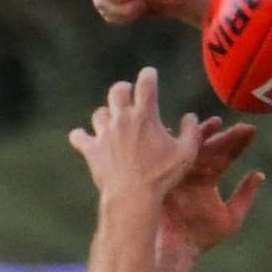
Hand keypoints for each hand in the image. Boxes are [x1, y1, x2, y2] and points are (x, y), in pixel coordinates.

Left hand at [70, 70, 204, 208]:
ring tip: (111, 121)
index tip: (150, 73)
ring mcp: (104, 134)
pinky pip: (78, 137)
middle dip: (123, 89)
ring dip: (106, 114)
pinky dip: (80, 136)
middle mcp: (122, 119)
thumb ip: (192, 131)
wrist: (133, 198)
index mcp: (145, 116)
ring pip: (99, 113)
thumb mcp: (187, 154)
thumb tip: (190, 116)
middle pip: (117, 91)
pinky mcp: (91, 150)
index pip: (146, 84)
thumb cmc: (162, 177)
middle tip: (127, 92)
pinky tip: (81, 136)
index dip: (148, 75)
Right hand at [160, 117, 262, 255]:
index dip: (238, 143)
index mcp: (207, 179)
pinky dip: (174, 144)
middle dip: (223, 136)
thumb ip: (245, 195)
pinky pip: (168, 157)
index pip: (225, 156)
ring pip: (191, 148)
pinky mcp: (163, 177)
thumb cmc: (202, 237)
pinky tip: (182, 131)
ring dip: (201, 135)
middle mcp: (192, 172)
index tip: (251, 130)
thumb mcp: (231, 216)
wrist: (175, 249)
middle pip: (209, 148)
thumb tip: (260, 174)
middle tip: (237, 125)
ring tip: (214, 123)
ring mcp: (177, 172)